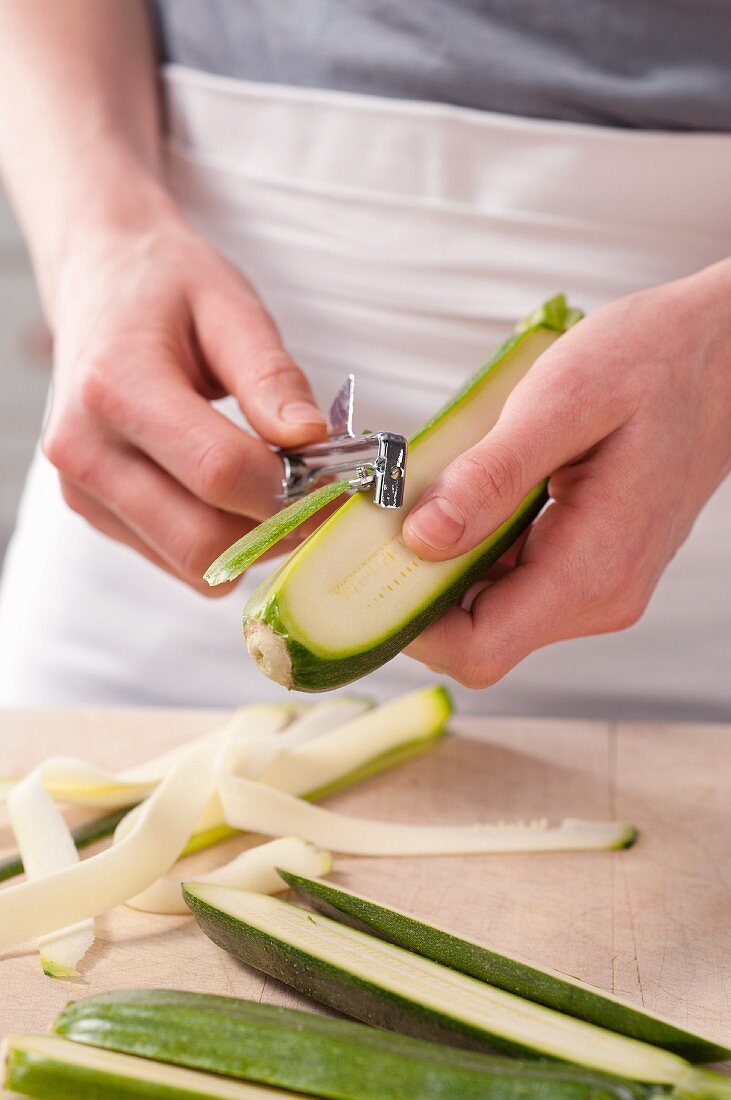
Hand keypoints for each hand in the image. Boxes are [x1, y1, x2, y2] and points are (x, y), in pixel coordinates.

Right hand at [43, 200, 326, 593]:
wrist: (98, 283)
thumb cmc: (167, 289)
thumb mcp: (230, 307)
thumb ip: (272, 377)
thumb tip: (313, 441)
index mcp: (114, 387)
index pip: (218, 471)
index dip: (294, 489)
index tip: (342, 478)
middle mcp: (84, 450)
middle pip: (202, 540)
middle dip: (278, 528)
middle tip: (322, 494)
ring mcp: (83, 491)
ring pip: (194, 565)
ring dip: (256, 542)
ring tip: (280, 487)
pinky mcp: (94, 514)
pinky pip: (178, 561)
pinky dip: (225, 543)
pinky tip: (239, 494)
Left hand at [402, 262, 730, 687]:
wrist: (725, 355)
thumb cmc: (657, 361)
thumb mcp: (565, 400)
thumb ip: (492, 476)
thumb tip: (421, 540)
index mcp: (592, 568)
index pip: (478, 648)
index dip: (408, 621)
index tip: (363, 565)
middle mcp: (597, 595)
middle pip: (475, 634)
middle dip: (413, 588)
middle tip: (376, 521)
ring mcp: (595, 584)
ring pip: (488, 608)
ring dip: (439, 565)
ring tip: (420, 497)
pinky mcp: (587, 563)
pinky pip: (510, 578)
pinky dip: (471, 548)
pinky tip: (462, 496)